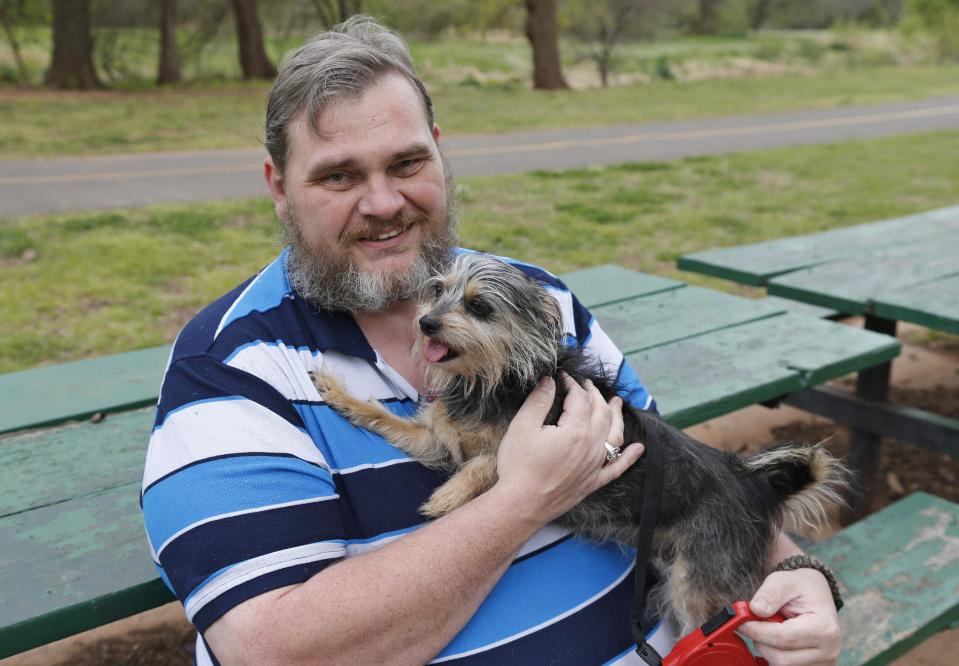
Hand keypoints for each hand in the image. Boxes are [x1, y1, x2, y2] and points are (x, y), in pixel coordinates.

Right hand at [494, 374, 643, 523]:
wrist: (521, 505)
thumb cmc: (518, 465)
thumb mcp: (522, 426)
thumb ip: (539, 400)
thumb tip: (550, 380)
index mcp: (576, 429)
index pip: (580, 398)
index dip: (572, 384)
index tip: (563, 377)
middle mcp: (592, 446)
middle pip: (601, 412)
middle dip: (595, 395)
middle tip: (587, 384)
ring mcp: (595, 465)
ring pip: (614, 435)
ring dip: (617, 416)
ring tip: (618, 403)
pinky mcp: (593, 482)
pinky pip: (617, 467)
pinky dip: (630, 457)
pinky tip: (639, 449)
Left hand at [738, 568, 839, 665]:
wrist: (815, 596)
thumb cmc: (800, 588)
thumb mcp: (784, 581)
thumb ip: (769, 594)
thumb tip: (756, 610)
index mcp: (824, 628)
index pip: (784, 638)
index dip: (757, 631)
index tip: (740, 622)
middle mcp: (828, 651)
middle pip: (781, 658)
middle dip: (761, 640)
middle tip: (758, 622)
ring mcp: (822, 664)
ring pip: (780, 665)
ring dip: (767, 648)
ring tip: (772, 628)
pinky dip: (774, 655)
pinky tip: (776, 640)